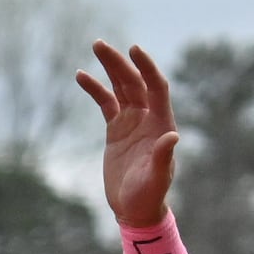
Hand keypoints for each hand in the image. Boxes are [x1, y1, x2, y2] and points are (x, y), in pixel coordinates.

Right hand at [77, 41, 178, 230]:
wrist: (135, 208)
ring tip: (95, 48)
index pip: (155, 87)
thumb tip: (172, 136)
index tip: (134, 49)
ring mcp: (131, 121)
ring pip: (120, 87)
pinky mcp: (116, 130)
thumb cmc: (149, 196)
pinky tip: (81, 76)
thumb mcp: (156, 178)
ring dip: (109, 68)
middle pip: (134, 81)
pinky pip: (105, 103)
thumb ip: (163, 156)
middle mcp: (148, 117)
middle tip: (99, 44)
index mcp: (161, 123)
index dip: (146, 67)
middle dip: (118, 63)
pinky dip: (95, 89)